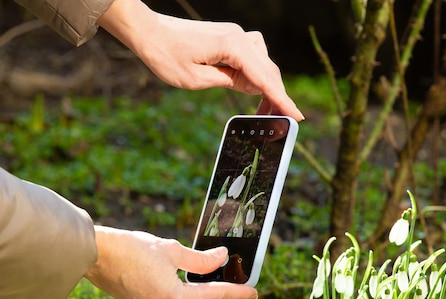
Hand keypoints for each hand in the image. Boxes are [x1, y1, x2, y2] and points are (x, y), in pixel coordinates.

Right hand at [84, 226, 257, 298]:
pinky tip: (200, 288)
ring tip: (225, 284)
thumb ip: (202, 259)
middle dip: (223, 294)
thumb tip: (222, 259)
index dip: (238, 292)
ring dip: (207, 296)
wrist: (95, 256)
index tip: (254, 292)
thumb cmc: (131, 249)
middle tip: (242, 284)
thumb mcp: (172, 250)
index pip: (216, 296)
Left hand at [97, 0, 303, 121]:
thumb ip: (229, 82)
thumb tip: (253, 87)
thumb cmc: (166, 55)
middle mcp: (239, 37)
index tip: (297, 115)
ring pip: (263, 63)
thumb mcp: (196, 79)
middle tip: (280, 121)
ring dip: (266, 85)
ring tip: (262, 109)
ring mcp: (235, 35)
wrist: (148, 31)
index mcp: (233, 46)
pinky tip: (248, 88)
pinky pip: (252, 58)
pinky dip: (256, 74)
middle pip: (268, 70)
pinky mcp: (230, 38)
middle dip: (276, 95)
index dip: (282, 99)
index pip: (265, 77)